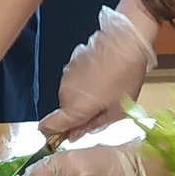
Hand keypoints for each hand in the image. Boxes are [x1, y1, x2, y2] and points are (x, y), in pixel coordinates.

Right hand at [39, 7, 157, 140]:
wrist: (126, 41)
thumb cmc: (125, 77)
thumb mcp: (118, 109)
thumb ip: (95, 125)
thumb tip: (77, 134)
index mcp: (74, 108)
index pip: (48, 126)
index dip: (54, 134)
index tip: (66, 134)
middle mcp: (64, 94)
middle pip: (65, 111)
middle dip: (79, 113)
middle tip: (102, 108)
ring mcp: (66, 77)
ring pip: (70, 95)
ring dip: (83, 96)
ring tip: (105, 88)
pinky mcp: (71, 63)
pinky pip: (74, 80)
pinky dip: (84, 82)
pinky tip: (102, 74)